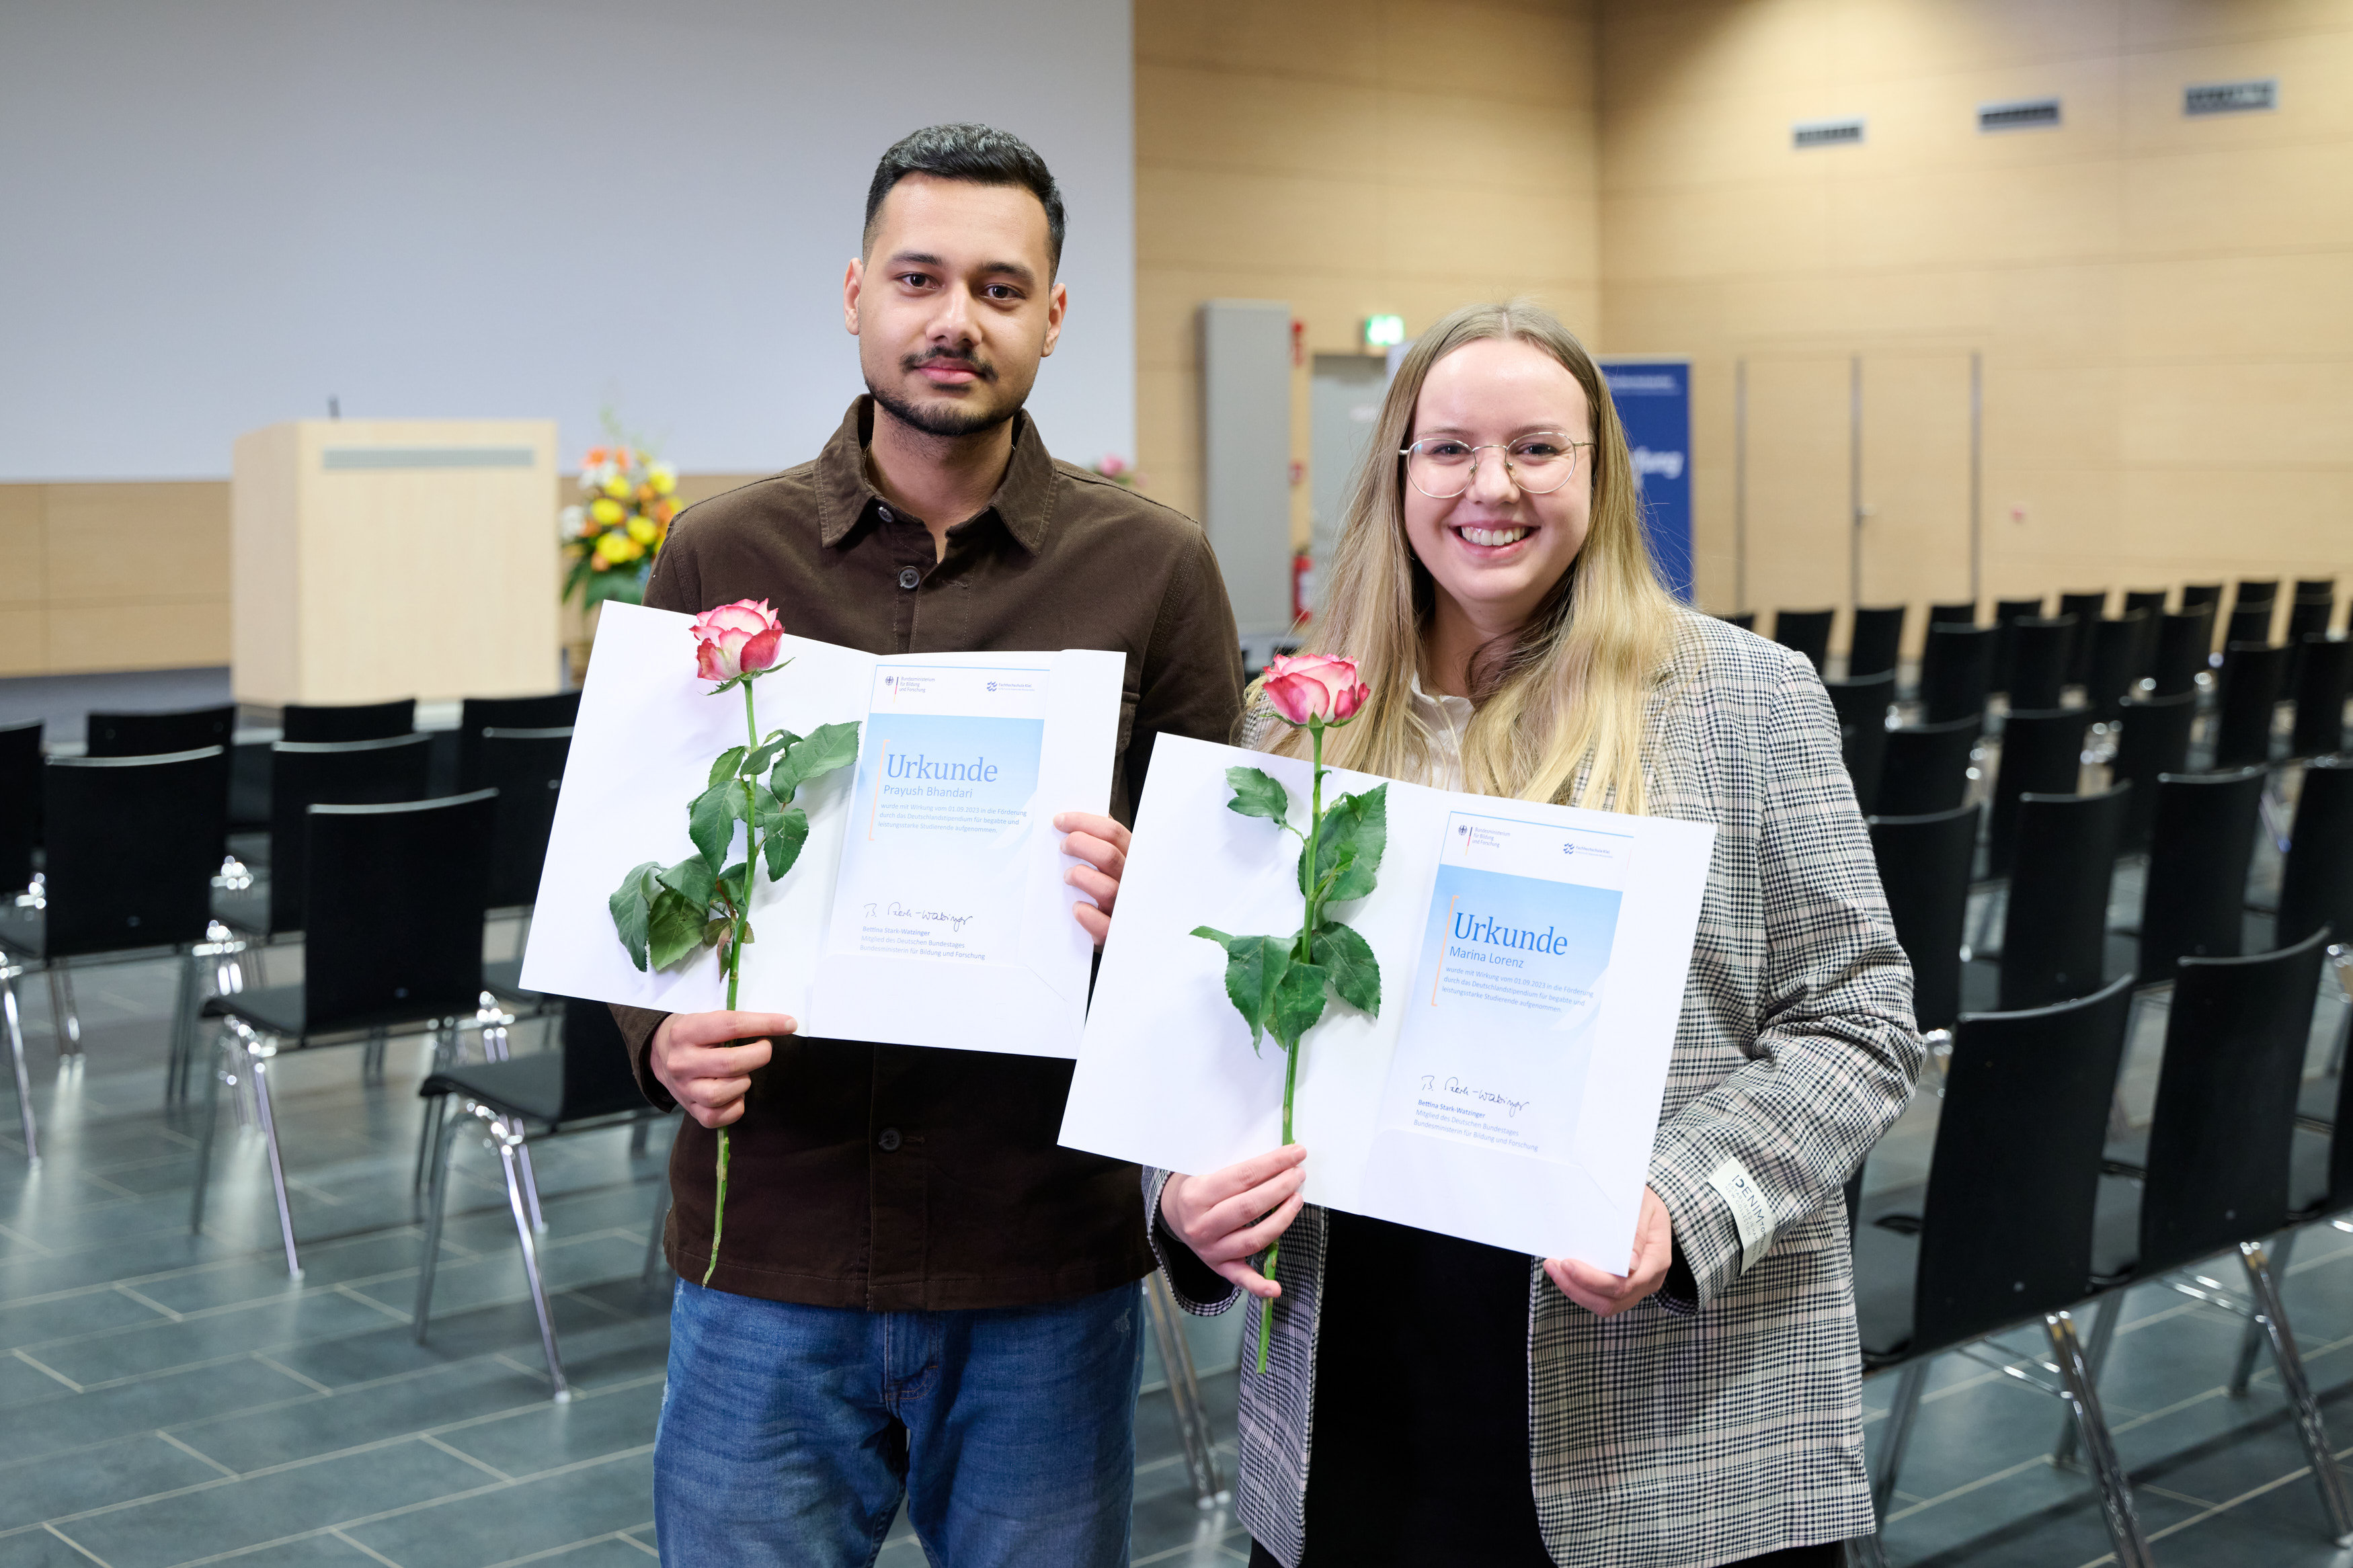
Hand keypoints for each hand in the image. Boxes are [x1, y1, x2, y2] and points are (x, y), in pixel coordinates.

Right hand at [648, 1010, 794, 1128]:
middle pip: (730, 1064)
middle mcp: (682, 1061)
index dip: (765, 1024)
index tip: (789, 1024)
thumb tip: (784, 1025)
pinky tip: (737, 1094)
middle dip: (759, 1056)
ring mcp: (683, 1088)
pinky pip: (716, 1117)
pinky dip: (735, 1107)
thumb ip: (737, 1023)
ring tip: (743, 1073)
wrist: (660, 1053)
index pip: (731, 1025)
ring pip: (721, 1094)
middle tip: (764, 1049)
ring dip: (744, 1083)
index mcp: (687, 1031)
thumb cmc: (695, 1034)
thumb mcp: (707, 1018)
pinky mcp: (689, 1108)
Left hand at [1054, 811, 1129, 945]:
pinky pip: (1102, 925)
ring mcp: (1124, 908)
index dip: (1084, 822)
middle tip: (1063, 846)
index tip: (1060, 821)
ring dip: (1081, 876)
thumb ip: (1106, 842)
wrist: (1128, 932)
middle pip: (1109, 855)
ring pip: (1106, 888)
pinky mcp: (1114, 934)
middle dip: (1080, 844)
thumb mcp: (1117, 863)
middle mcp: (1132, 882)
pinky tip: (1077, 907)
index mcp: (1133, 860)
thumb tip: (1079, 821)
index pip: (1113, 833)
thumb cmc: (1115, 890)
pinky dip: (1086, 913)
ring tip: (1068, 876)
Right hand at [1158, 1145, 1307, 1299]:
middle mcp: (1202, 1225)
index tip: (1295, 1154)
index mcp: (1196, 1195)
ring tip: (1297, 1200)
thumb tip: (1278, 1161)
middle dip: (1280, 1188)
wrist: (1173, 1214)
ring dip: (1281, 1219)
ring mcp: (1210, 1250)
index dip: (1273, 1164)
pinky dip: (1259, 1285)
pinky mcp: (1219, 1267)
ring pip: (1253, 1239)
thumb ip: (1237, 1169)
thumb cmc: (1197, 1187)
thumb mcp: (1205, 1171)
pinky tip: (1277, 1288)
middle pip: (1250, 1207)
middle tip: (1298, 1175)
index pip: (1243, 1177)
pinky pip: (1241, 1278)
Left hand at [1544, 1186, 1672, 1316]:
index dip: (1593, 1280)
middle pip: (1611, 1300)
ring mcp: (1636, 1288)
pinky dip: (1580, 1289)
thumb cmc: (1644, 1202)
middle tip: (1553, 1266)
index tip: (1567, 1263)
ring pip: (1604, 1305)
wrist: (1649, 1207)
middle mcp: (1649, 1281)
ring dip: (1575, 1291)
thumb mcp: (1644, 1205)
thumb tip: (1631, 1265)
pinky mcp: (1623, 1287)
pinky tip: (1564, 1273)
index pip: (1625, 1283)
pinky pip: (1601, 1298)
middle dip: (1577, 1287)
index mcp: (1656, 1261)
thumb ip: (1638, 1231)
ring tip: (1553, 1269)